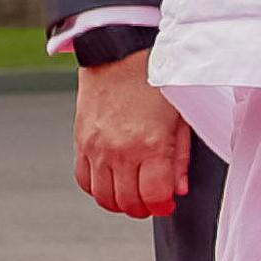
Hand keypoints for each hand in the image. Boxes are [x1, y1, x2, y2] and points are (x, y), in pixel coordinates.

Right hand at [72, 53, 190, 218]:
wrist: (119, 53)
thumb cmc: (156, 80)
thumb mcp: (180, 116)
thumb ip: (179, 157)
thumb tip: (178, 189)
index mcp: (151, 144)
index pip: (154, 197)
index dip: (163, 206)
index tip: (167, 203)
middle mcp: (120, 151)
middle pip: (128, 203)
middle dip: (144, 208)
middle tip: (152, 199)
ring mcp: (96, 148)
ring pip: (104, 198)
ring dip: (120, 203)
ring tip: (133, 193)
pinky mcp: (81, 142)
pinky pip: (84, 181)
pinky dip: (98, 189)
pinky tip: (112, 180)